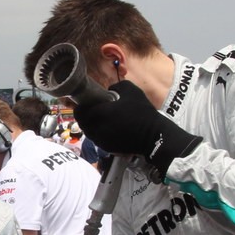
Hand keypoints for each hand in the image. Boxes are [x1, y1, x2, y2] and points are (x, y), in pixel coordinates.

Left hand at [72, 81, 200, 175]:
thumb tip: (107, 91)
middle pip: (82, 122)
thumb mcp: (131, 90)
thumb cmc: (142, 112)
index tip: (86, 102)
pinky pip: (95, 139)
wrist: (153, 136)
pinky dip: (97, 133)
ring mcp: (101, 140)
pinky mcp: (106, 148)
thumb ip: (115, 86)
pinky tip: (106, 128)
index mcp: (101, 113)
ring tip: (99, 119)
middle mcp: (97, 128)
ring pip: (87, 131)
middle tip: (91, 110)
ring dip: (90, 124)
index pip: (81, 110)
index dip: (81, 106)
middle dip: (84, 115)